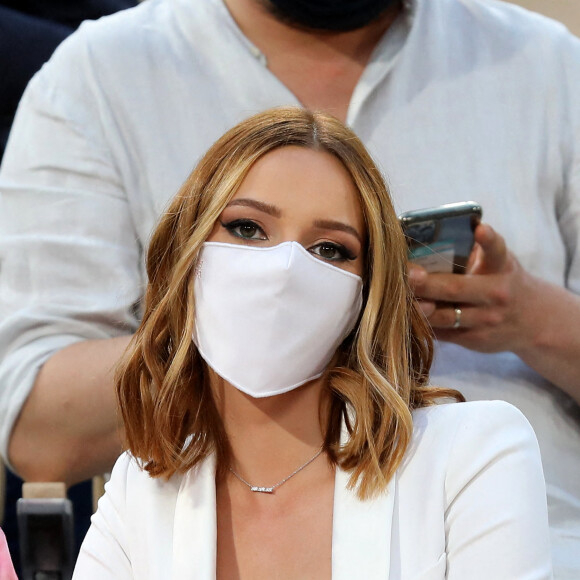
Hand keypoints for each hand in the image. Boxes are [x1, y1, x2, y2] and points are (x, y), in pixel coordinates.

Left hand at [407, 224, 538, 353]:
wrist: (534, 321)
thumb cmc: (502, 281)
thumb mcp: (498, 261)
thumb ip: (473, 249)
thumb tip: (429, 232)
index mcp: (501, 267)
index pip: (496, 250)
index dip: (487, 240)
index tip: (480, 229)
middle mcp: (496, 294)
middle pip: (455, 288)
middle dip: (426, 283)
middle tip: (405, 275)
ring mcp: (485, 320)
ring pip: (443, 316)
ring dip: (417, 307)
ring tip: (396, 296)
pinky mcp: (474, 340)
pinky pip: (441, 332)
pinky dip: (421, 323)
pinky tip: (404, 314)